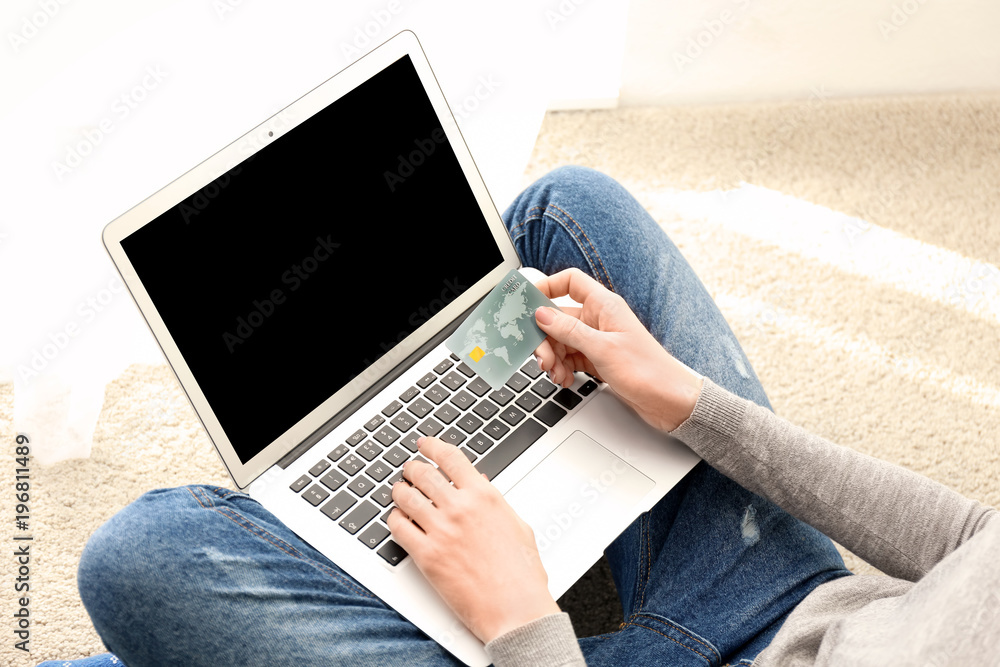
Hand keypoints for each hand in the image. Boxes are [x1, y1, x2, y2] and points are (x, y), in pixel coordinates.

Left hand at [387, 437, 559, 643]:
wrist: (515, 609)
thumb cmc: (522, 574)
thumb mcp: (517, 526)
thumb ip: (496, 503)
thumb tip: (481, 486)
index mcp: (485, 496)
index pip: (450, 458)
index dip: (432, 447)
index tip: (424, 444)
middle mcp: (460, 508)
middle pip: (423, 474)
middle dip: (412, 469)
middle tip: (409, 470)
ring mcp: (441, 531)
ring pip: (406, 497)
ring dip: (399, 492)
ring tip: (399, 493)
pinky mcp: (426, 555)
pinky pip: (398, 528)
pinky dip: (395, 520)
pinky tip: (398, 521)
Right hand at [533, 268, 702, 432]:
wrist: (669, 401)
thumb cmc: (648, 371)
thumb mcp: (603, 349)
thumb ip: (569, 331)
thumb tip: (541, 314)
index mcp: (604, 305)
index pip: (570, 281)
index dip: (547, 287)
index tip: (528, 304)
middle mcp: (599, 319)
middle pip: (558, 318)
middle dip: (545, 338)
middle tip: (542, 358)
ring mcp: (597, 340)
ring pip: (561, 341)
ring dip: (553, 357)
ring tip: (556, 374)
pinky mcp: (597, 359)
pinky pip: (570, 357)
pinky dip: (563, 368)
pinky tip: (564, 379)